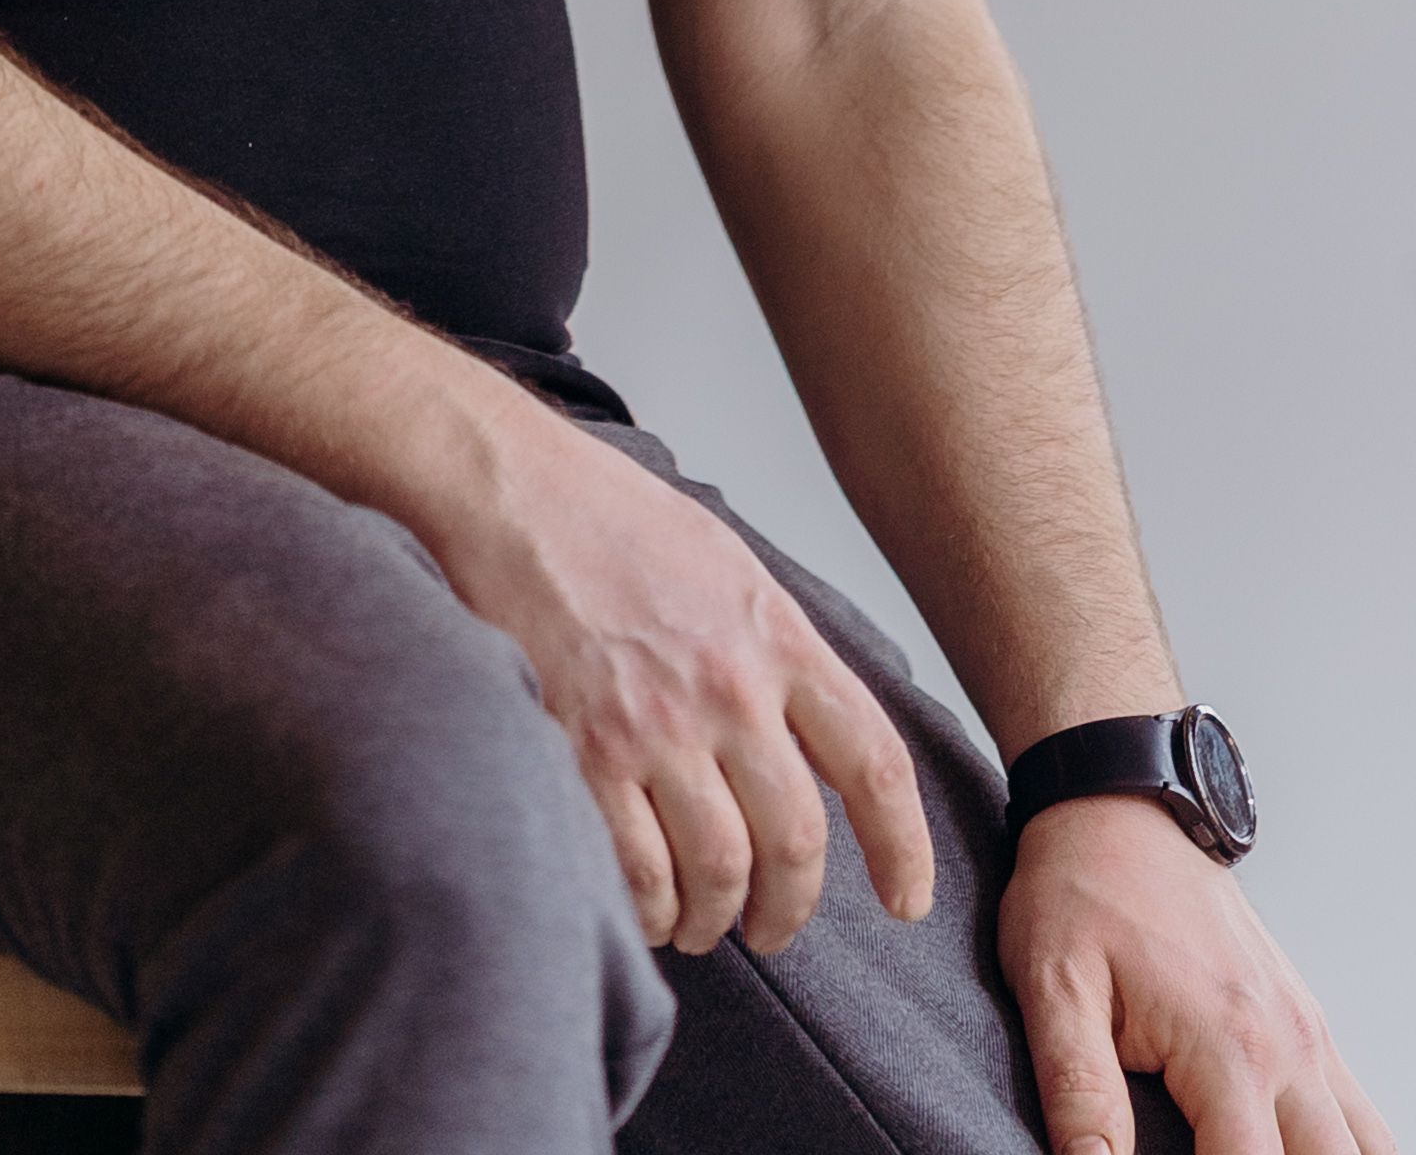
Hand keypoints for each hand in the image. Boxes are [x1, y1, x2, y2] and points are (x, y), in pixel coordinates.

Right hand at [433, 411, 935, 954]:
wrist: (509, 488)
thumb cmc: (611, 517)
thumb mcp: (728, 564)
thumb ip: (778, 652)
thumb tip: (816, 745)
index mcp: (777, 636)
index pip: (873, 763)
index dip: (902, 848)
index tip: (905, 901)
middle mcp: (728, 688)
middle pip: (796, 842)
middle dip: (790, 907)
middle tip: (772, 926)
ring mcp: (655, 724)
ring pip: (720, 869)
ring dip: (716, 918)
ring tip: (703, 924)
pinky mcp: (584, 749)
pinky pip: (637, 869)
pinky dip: (649, 909)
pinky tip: (646, 908)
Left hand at [1001, 798, 1396, 1154]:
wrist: (1119, 805)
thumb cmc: (1081, 888)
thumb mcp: (1054, 983)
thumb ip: (1078, 1089)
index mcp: (1231, 1047)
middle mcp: (1291, 1046)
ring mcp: (1310, 1035)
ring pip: (1368, 1151)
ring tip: (1261, 1153)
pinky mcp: (1310, 1025)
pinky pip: (1364, 1120)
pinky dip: (1351, 1151)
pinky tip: (1304, 1152)